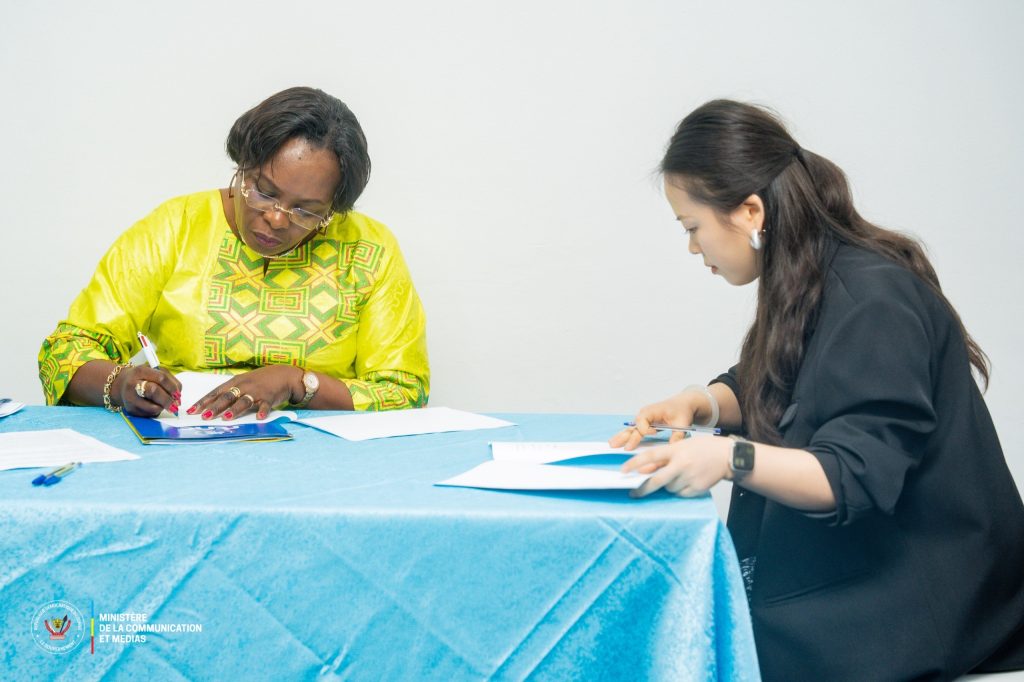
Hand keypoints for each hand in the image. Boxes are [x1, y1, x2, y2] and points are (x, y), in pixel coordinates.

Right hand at [117, 365, 181, 416]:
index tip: (178, 393)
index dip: (172, 387)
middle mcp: (133, 384)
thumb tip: (178, 395)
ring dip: (163, 407)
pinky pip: (149, 414)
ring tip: (165, 404)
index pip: (161, 378)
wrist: (121, 386)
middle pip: (154, 391)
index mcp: (141, 371)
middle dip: (168, 399)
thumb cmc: (142, 377)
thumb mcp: (154, 371)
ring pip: (153, 407)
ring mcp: (130, 399)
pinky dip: (157, 412)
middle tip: (176, 404)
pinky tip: (155, 406)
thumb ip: (168, 379)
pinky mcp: (131, 410)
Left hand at [185, 365, 302, 419]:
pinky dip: (262, 411)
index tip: (191, 411)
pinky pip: (265, 405)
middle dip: (215, 407)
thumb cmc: (259, 381)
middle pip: (227, 397)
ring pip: (243, 400)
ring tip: (226, 418)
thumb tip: (211, 406)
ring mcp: (257, 391)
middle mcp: (244, 386)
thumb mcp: (243, 383)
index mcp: (234, 382)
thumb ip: (230, 392)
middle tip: (205, 416)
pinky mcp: (269, 397)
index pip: (215, 392)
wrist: (283, 375)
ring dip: (234, 410)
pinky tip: (259, 418)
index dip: (203, 402)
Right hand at [609, 391, 701, 450]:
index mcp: (652, 411)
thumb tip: (673, 448)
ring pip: (631, 430)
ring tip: (611, 444)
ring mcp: (643, 420)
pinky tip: (618, 442)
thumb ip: (677, 436)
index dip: (646, 430)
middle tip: (614, 446)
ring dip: (621, 437)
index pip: (643, 423)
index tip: (654, 433)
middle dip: (624, 436)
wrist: (683, 404)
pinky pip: (634, 431)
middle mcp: (644, 415)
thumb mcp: (682, 422)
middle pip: (633, 427)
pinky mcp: (645, 424)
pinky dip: (627, 437)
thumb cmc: (682, 411)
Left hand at [622, 436, 731, 497]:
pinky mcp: (697, 488)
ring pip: (669, 488)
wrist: (727, 456)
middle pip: (656, 480)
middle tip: (633, 493)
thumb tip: (644, 471)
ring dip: (667, 485)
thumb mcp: (681, 447)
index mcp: (676, 450)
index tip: (623, 470)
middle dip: (643, 489)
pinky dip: (679, 490)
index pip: (650, 456)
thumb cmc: (702, 449)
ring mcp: (690, 477)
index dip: (634, 464)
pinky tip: (687, 481)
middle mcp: (682, 464)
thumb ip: (663, 459)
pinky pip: (680, 494)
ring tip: (679, 476)